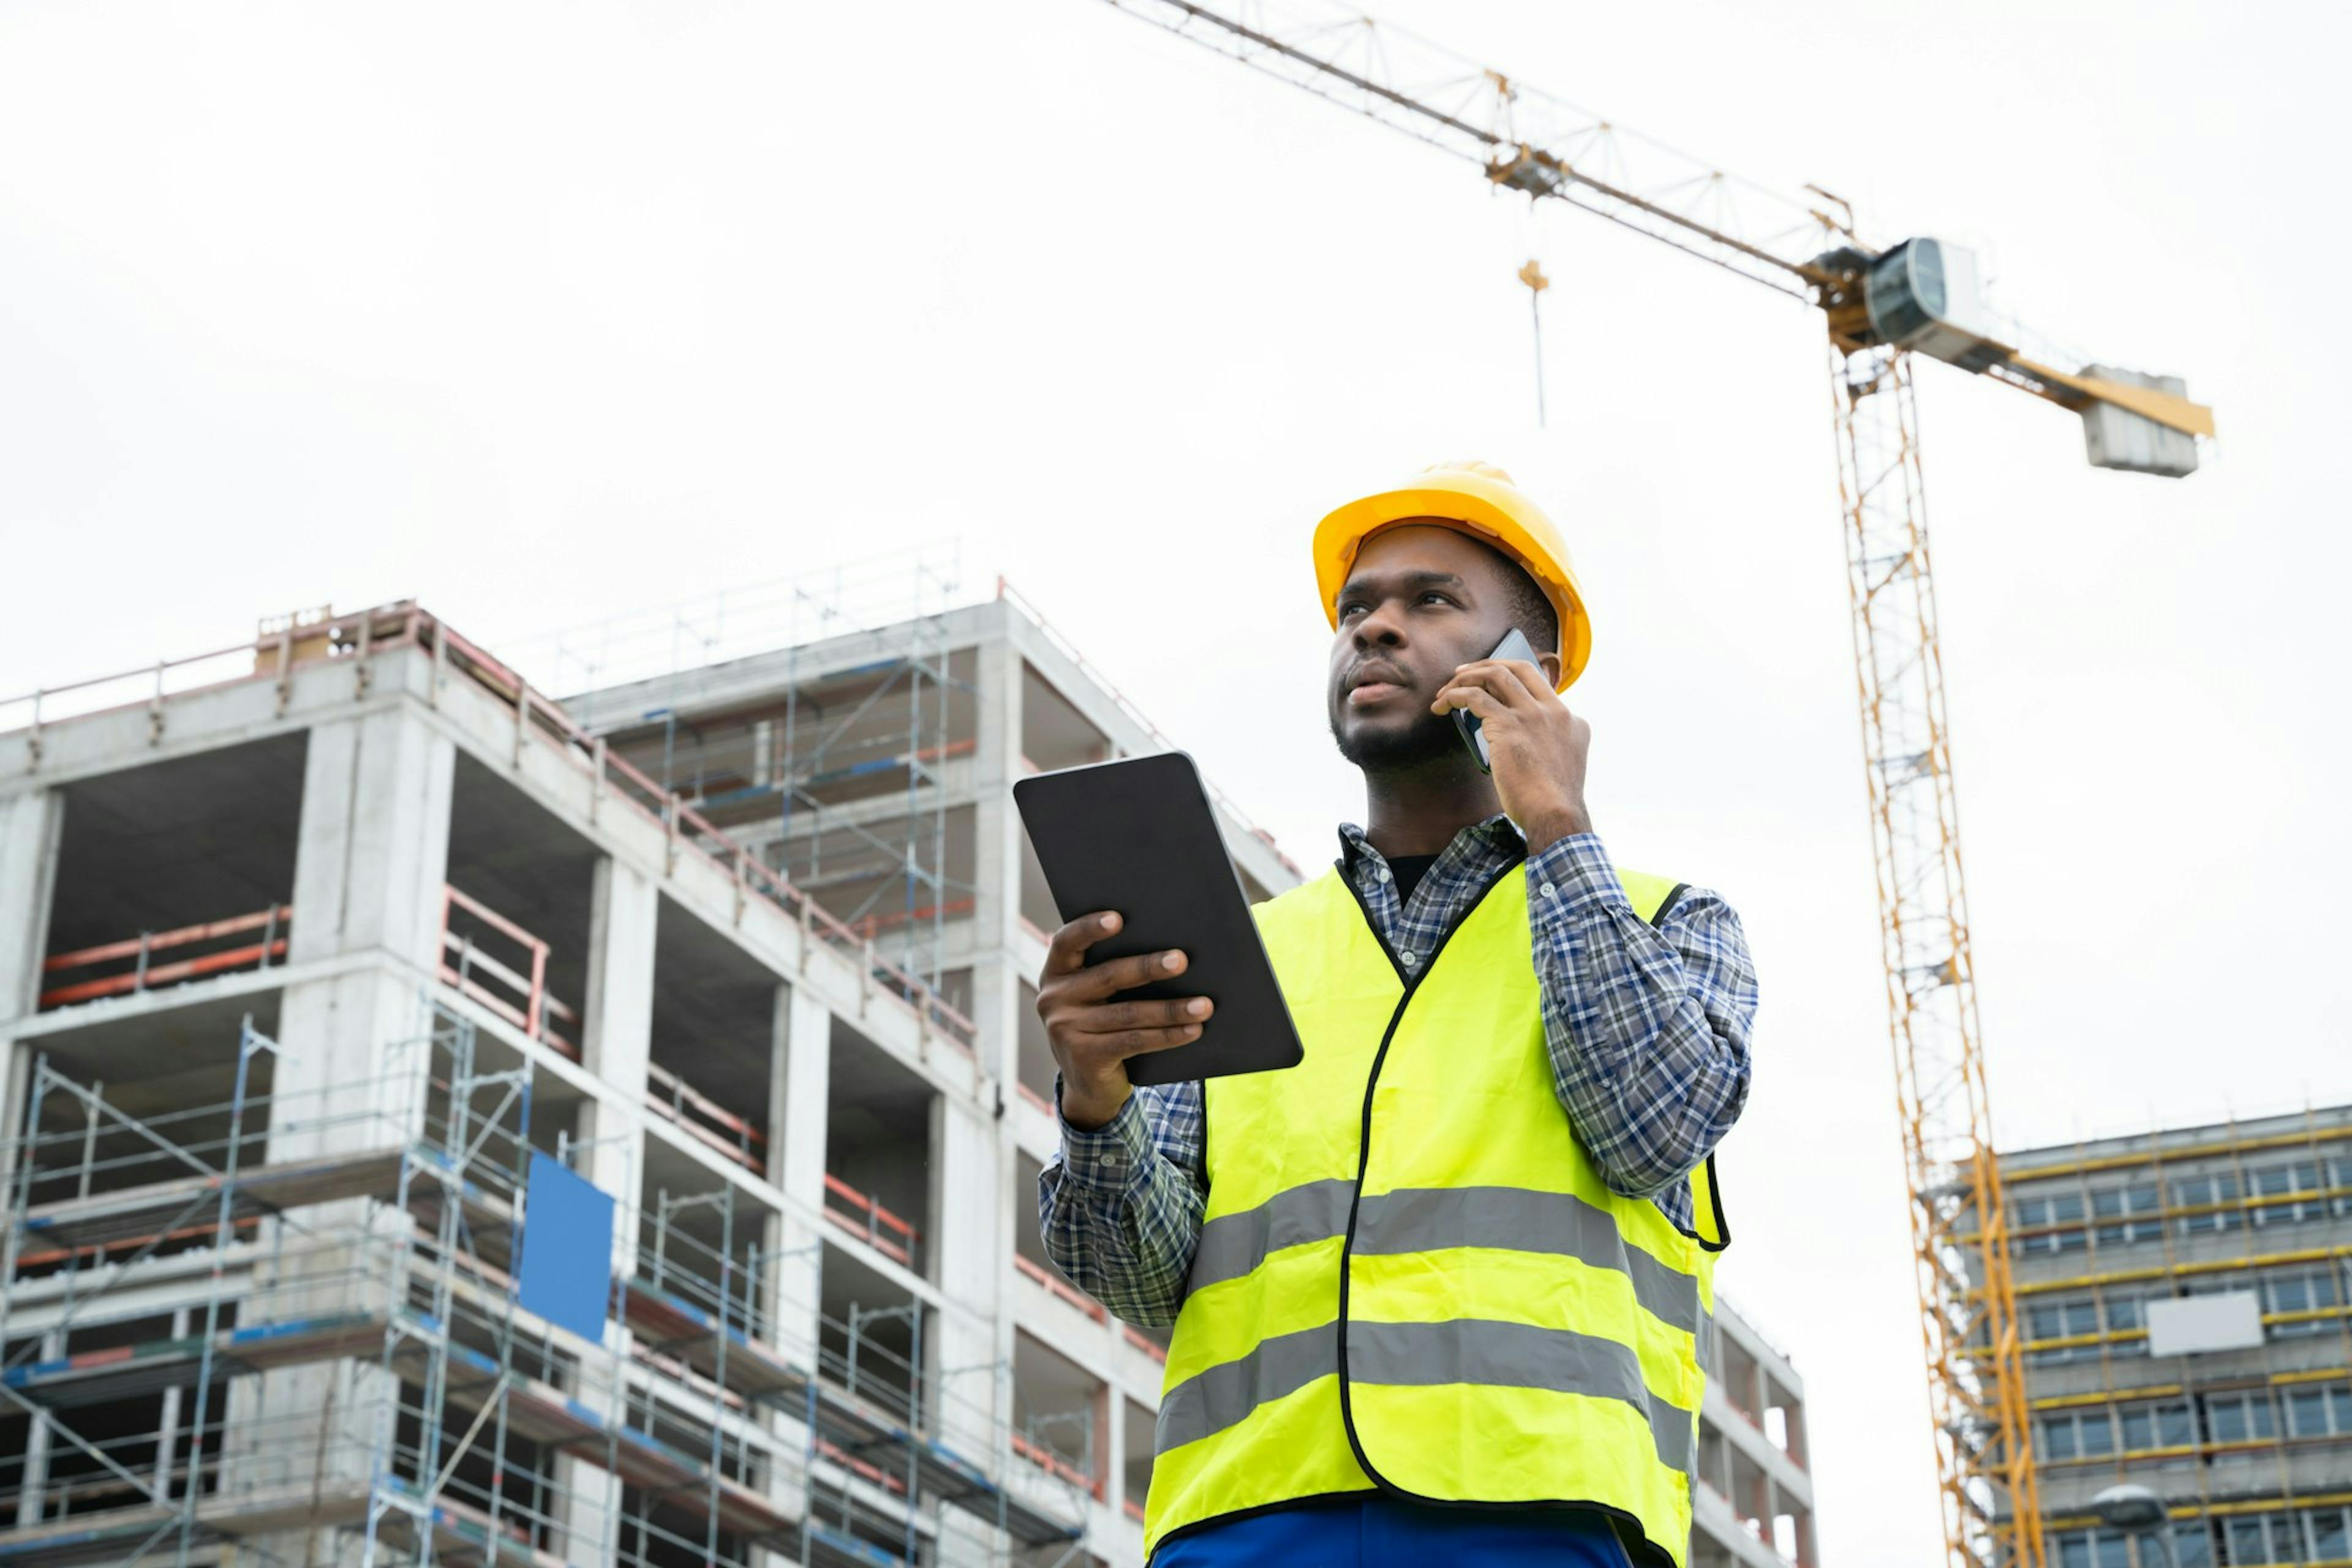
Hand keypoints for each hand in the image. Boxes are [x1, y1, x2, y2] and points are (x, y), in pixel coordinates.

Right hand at [1035, 911, 1214, 1129]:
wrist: (1088, 1085)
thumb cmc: (1101, 1024)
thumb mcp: (1096, 996)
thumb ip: (1112, 972)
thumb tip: (1171, 952)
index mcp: (1055, 972)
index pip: (1067, 941)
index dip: (1090, 927)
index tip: (1118, 917)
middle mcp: (1053, 998)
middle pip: (1108, 976)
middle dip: (1148, 967)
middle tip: (1181, 960)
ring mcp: (1066, 1030)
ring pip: (1128, 1014)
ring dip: (1171, 1009)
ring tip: (1204, 1005)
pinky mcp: (1085, 1058)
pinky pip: (1134, 1041)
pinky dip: (1168, 1035)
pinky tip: (1193, 1030)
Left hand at [1431, 657, 1593, 849]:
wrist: (1555, 814)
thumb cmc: (1553, 801)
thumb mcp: (1566, 764)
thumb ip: (1552, 745)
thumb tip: (1526, 742)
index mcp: (1569, 719)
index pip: (1538, 681)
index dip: (1511, 675)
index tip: (1490, 682)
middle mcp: (1553, 710)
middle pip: (1518, 668)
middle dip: (1487, 665)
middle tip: (1462, 673)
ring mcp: (1531, 715)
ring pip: (1495, 675)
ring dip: (1465, 678)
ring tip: (1445, 692)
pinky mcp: (1508, 725)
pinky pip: (1474, 697)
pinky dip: (1453, 696)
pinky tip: (1441, 707)